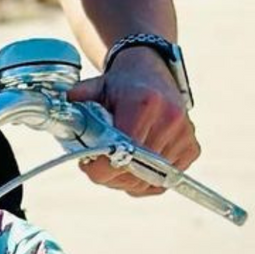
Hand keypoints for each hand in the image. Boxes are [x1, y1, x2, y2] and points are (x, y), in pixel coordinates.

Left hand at [65, 50, 199, 196]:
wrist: (151, 72)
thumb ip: (80, 97)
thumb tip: (62, 105)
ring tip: (115, 164)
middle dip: (111, 176)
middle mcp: (170, 119)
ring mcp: (184, 135)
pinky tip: (134, 166)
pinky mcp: (192, 148)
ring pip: (150, 180)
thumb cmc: (121, 85)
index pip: (123, 151)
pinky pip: (166, 180)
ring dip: (128, 180)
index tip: (88, 166)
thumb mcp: (96, 86)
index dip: (101, 167)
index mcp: (144, 103)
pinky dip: (147, 180)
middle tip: (97, 166)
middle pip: (136, 171)